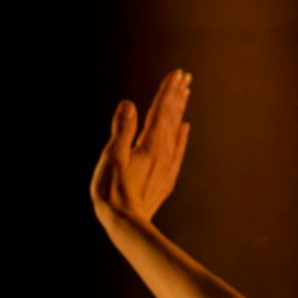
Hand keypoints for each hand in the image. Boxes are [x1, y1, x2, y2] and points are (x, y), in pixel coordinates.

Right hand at [91, 69, 192, 227]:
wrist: (126, 223)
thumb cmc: (114, 191)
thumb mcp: (113, 156)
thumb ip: (122, 129)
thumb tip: (128, 104)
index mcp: (151, 145)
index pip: (161, 111)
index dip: (168, 91)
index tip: (177, 74)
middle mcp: (164, 153)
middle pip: (172, 117)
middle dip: (177, 95)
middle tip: (184, 77)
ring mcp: (167, 165)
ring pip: (176, 131)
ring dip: (180, 111)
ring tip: (185, 94)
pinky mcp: (166, 177)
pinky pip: (178, 149)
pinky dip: (182, 135)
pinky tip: (184, 127)